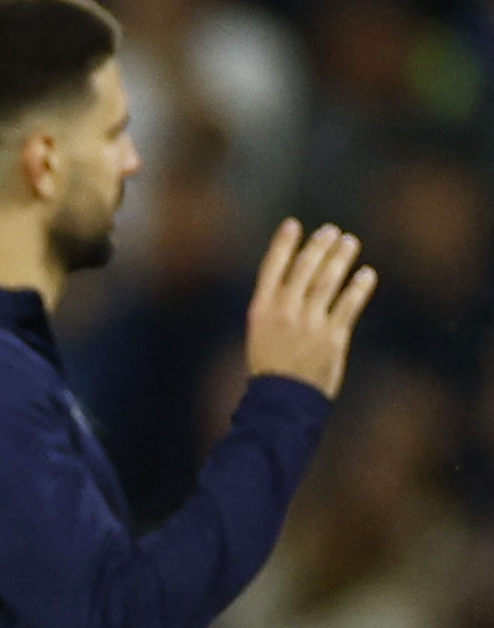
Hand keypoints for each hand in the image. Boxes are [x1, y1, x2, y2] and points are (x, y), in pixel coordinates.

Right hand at [245, 218, 376, 397]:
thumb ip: (277, 307)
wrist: (281, 402)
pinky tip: (367, 274)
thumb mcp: (261, 334)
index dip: (283, 244)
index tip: (294, 224)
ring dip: (341, 258)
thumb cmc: (271, 368)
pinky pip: (349, 305)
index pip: (272, 268)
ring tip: (350, 242)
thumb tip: (301, 278)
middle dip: (319, 246)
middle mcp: (284, 313)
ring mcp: (309, 324)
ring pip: (328, 281)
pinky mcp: (333, 337)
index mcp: (261, 311)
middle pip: (304, 269)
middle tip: (331, 232)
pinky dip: (359, 287)